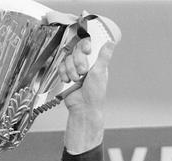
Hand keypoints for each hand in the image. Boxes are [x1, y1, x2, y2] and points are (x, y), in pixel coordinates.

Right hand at [58, 37, 115, 153]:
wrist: (82, 107)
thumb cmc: (94, 94)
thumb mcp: (100, 72)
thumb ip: (104, 56)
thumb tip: (110, 43)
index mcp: (95, 61)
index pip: (87, 45)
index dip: (85, 46)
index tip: (87, 51)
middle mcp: (84, 63)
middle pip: (76, 50)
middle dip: (78, 62)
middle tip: (83, 72)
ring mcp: (74, 69)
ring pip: (67, 59)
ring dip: (71, 70)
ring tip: (76, 80)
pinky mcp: (66, 75)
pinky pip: (60, 67)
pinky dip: (63, 74)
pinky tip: (68, 81)